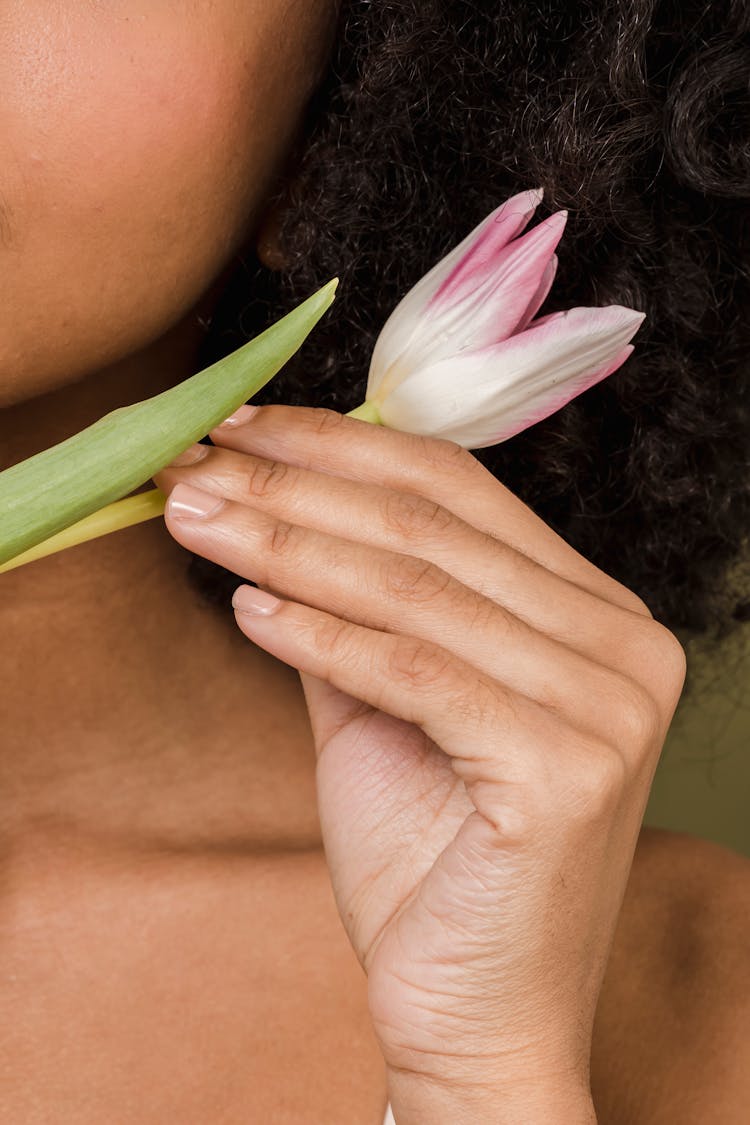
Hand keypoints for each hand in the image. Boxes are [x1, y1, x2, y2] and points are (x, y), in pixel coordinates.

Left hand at [153, 406, 685, 1122]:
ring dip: (287, 548)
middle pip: (434, 529)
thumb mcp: (383, 710)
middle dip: (296, 490)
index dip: (343, 449)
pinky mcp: (572, 770)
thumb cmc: (431, 864)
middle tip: (194, 468)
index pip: (461, 491)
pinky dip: (321, 636)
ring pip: (418, 591)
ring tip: (195, 521)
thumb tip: (273, 511)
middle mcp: (625, 645)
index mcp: (595, 616)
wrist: (475, 1015)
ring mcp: (611, 706)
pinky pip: (418, 674)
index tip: (241, 429)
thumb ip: (352, 610)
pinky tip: (246, 610)